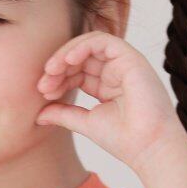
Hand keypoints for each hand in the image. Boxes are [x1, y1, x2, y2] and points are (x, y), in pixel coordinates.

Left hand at [34, 30, 184, 172]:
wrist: (148, 147)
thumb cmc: (123, 140)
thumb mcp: (85, 123)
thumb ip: (63, 114)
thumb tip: (38, 115)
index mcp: (107, 86)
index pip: (77, 71)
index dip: (58, 78)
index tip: (43, 93)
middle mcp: (116, 72)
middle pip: (80, 57)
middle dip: (58, 67)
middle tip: (43, 84)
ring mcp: (124, 64)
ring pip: (89, 44)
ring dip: (66, 54)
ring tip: (51, 70)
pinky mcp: (131, 58)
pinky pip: (103, 40)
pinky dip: (82, 46)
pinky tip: (68, 60)